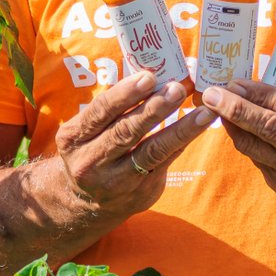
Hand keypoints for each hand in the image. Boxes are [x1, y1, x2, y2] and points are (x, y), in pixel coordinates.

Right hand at [52, 71, 212, 215]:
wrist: (87, 201)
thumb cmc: (94, 149)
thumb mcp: (89, 130)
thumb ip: (114, 108)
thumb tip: (154, 73)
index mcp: (73, 137)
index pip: (100, 111)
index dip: (125, 93)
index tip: (149, 76)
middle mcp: (90, 161)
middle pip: (125, 131)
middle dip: (154, 108)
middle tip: (177, 89)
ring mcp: (115, 180)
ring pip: (150, 151)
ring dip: (179, 129)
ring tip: (202, 112)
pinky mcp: (139, 191)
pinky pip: (164, 162)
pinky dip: (182, 142)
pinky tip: (199, 126)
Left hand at [201, 80, 275, 211]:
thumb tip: (250, 89)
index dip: (259, 94)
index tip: (235, 82)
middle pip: (269, 129)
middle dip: (236, 109)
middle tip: (211, 94)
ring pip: (256, 147)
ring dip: (232, 126)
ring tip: (216, 107)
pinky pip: (258, 160)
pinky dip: (245, 142)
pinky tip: (236, 128)